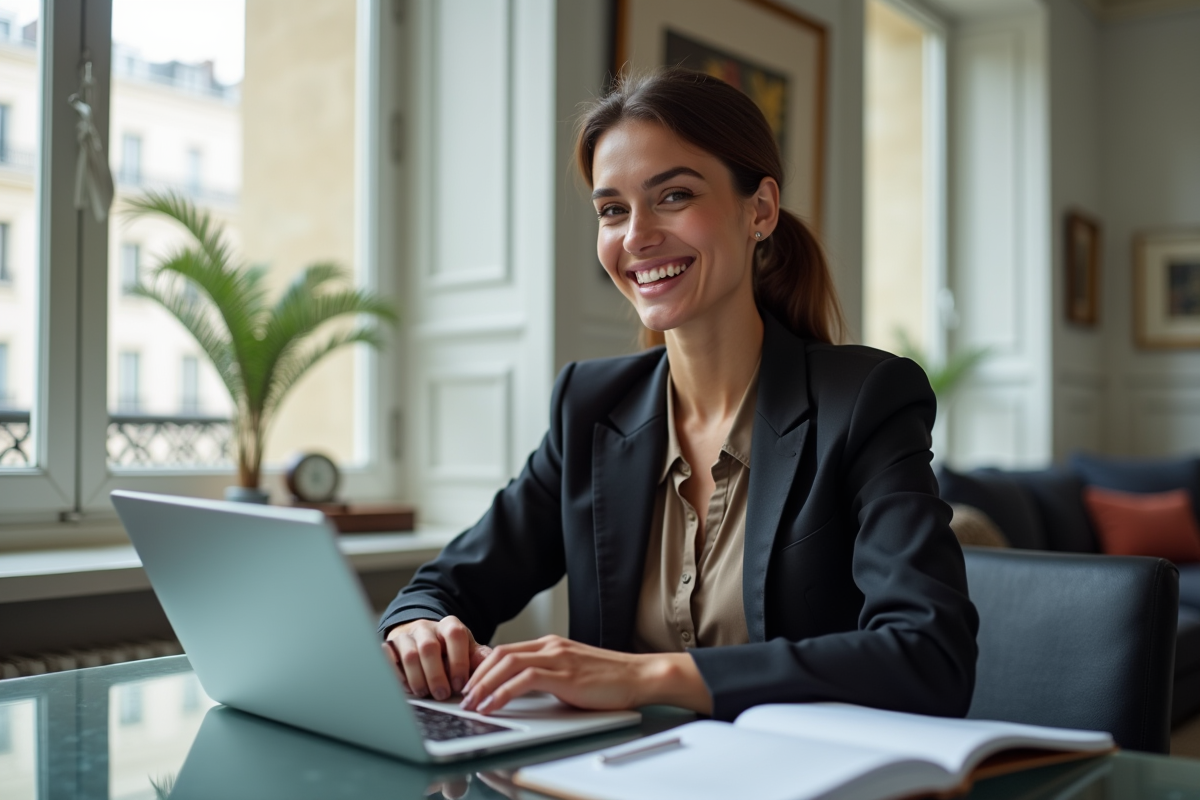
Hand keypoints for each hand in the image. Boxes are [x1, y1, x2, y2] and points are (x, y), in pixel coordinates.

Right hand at [382, 616, 491, 700]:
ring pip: (409, 655)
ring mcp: (406, 636)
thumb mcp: (466, 649)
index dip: (459, 662)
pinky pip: (388, 659)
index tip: (460, 684)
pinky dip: (397, 676)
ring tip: (425, 693)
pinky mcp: (390, 646)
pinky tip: (407, 687)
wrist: (421, 636)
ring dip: (418, 679)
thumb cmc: (447, 648)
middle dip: (436, 675)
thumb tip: (492, 665)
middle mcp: (426, 627)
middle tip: (442, 694)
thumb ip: (478, 657)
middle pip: (429, 648)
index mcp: (449, 625)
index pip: (455, 636)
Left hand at [458, 635, 711, 715]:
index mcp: (550, 645)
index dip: (482, 667)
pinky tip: (492, 705)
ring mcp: (557, 658)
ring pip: (506, 664)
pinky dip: (502, 692)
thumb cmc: (610, 680)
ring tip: (472, 703)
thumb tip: (521, 692)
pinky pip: (523, 680)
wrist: (640, 677)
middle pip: (500, 655)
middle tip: (463, 696)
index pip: (505, 651)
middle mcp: (550, 646)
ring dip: (483, 685)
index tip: (469, 685)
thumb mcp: (572, 675)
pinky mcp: (564, 674)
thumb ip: (548, 677)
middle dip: (476, 676)